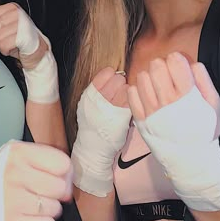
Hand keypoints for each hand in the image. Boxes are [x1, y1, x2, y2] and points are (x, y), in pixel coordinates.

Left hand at [0, 3, 45, 68]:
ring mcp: (21, 24)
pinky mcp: (24, 36)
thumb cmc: (20, 40)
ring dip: (1, 45)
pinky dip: (6, 50)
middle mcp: (17, 13)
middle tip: (5, 39)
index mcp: (11, 8)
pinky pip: (3, 45)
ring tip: (10, 43)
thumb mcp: (2, 31)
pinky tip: (13, 48)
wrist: (37, 51)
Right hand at [2, 141, 72, 220]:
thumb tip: (71, 177)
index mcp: (19, 153)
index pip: (62, 164)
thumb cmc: (1, 178)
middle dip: (57, 194)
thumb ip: (45, 159)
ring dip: (49, 211)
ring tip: (33, 206)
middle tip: (43, 194)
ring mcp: (11, 200)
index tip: (55, 178)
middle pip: (60, 188)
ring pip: (55, 209)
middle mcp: (14, 174)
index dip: (64, 173)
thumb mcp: (19, 157)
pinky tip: (33, 219)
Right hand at [70, 67, 131, 196]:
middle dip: (120, 83)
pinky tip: (128, 107)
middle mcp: (100, 99)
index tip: (112, 79)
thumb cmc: (92, 125)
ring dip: (127, 92)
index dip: (111, 75)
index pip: (105, 73)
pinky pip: (132, 101)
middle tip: (119, 91)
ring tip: (123, 100)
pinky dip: (132, 101)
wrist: (93, 146)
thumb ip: (96, 91)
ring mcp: (112, 107)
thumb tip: (111, 76)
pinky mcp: (123, 116)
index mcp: (90, 94)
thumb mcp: (87, 105)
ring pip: (127, 88)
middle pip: (118, 79)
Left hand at [127, 52, 219, 139]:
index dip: (176, 60)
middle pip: (156, 66)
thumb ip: (204, 80)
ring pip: (142, 77)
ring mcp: (152, 111)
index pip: (174, 61)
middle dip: (162, 66)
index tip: (178, 67)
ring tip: (156, 87)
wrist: (191, 160)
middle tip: (166, 76)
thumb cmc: (204, 130)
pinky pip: (132, 94)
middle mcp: (168, 101)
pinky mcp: (141, 120)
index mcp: (187, 94)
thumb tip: (192, 63)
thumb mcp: (213, 104)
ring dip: (149, 78)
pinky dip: (137, 91)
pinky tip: (147, 96)